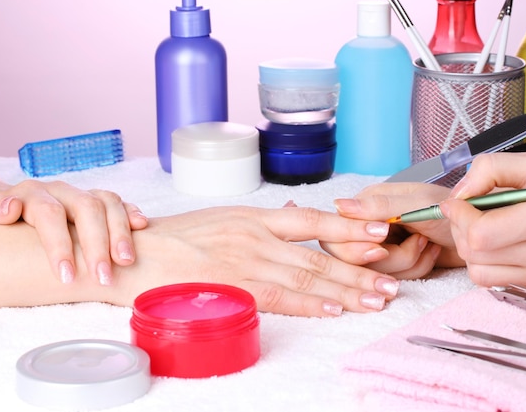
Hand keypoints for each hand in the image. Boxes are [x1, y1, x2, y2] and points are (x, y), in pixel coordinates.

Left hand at [0, 180, 147, 284]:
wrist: (14, 209)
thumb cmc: (1, 224)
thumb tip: (10, 209)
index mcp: (33, 194)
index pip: (50, 214)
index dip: (59, 245)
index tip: (66, 276)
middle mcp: (62, 191)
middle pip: (87, 208)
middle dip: (97, 244)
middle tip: (103, 277)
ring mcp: (84, 194)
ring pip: (109, 203)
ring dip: (120, 232)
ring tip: (126, 261)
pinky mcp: (101, 202)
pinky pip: (121, 203)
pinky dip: (132, 213)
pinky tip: (141, 227)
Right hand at [112, 206, 400, 316]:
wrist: (133, 256)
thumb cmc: (169, 240)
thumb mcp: (218, 220)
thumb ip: (258, 225)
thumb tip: (293, 217)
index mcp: (252, 217)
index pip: (312, 221)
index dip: (349, 226)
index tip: (380, 232)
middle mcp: (255, 235)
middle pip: (318, 253)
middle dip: (360, 268)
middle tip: (392, 280)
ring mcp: (245, 260)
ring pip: (307, 275)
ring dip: (347, 289)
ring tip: (378, 298)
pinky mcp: (232, 286)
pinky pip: (280, 296)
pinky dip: (311, 302)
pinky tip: (335, 308)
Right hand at [321, 181, 463, 279]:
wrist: (479, 232)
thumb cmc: (452, 208)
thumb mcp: (415, 204)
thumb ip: (377, 206)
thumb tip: (339, 205)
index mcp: (366, 204)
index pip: (339, 230)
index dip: (358, 242)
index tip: (384, 240)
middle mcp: (366, 226)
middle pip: (351, 257)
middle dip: (391, 255)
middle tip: (417, 240)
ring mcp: (379, 247)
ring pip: (373, 272)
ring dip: (408, 261)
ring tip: (428, 244)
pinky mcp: (393, 265)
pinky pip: (391, 279)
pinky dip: (417, 269)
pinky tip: (431, 253)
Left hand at [440, 153, 525, 288]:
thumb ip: (489, 169)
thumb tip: (458, 195)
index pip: (480, 232)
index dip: (458, 216)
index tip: (455, 203)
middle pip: (474, 252)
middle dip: (459, 229)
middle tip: (465, 212)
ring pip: (478, 271)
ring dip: (468, 248)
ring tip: (480, 227)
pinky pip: (492, 280)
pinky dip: (482, 263)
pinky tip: (494, 244)